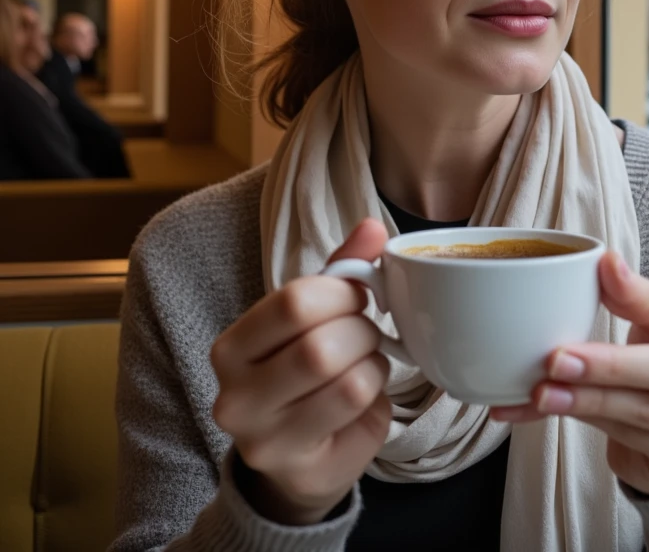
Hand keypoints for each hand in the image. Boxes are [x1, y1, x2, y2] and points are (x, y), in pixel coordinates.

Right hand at [211, 220, 392, 524]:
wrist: (298, 459)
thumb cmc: (305, 375)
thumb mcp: (315, 317)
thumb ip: (341, 270)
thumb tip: (372, 226)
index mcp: (231, 347)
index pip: (293, 303)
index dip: (341, 293)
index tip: (357, 297)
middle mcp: (234, 395)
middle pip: (319, 347)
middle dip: (361, 331)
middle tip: (366, 334)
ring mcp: (262, 437)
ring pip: (345, 380)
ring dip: (372, 363)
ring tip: (364, 363)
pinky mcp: (297, 464)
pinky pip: (356, 408)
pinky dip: (375, 391)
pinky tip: (364, 394)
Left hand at [490, 252, 648, 495]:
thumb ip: (634, 302)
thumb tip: (606, 264)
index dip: (641, 294)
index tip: (604, 270)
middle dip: (609, 366)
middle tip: (556, 360)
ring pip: (646, 412)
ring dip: (588, 401)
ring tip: (544, 392)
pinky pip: (633, 441)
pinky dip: (590, 424)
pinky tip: (557, 412)